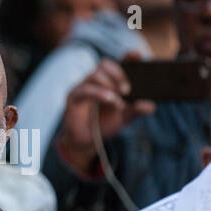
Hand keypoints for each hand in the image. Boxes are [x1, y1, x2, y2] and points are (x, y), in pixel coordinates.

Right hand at [60, 57, 155, 174]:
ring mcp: (83, 87)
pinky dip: (100, 94)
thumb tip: (151, 106)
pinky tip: (110, 101)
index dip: (127, 57)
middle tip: (127, 90)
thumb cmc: (104, 125)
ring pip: (95, 74)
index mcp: (109, 81)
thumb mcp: (124, 118)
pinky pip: (86, 89)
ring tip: (118, 103)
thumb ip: (136, 110)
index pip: (118, 62)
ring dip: (109, 85)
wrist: (86, 141)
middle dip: (118, 73)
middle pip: (105, 64)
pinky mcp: (73, 96)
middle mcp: (95, 81)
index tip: (137, 55)